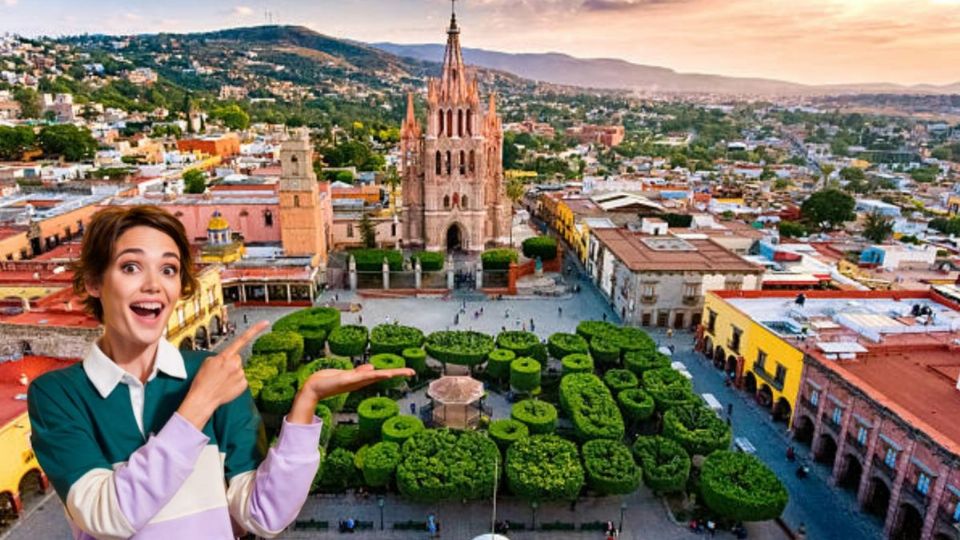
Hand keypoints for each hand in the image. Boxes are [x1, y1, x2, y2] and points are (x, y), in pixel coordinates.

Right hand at [177, 320, 269, 429]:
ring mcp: (241, 374)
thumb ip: (221, 356)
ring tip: (221, 380)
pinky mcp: (244, 384)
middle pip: (238, 358)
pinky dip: (235, 382)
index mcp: (226, 356)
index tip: (265, 323)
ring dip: (232, 373)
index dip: (255, 330)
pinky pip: (241, 379)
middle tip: (220, 372)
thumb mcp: (208, 361)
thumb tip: (228, 358)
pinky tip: (226, 386)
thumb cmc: (203, 381)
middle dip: (231, 363)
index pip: (242, 339)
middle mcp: (236, 364)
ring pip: (239, 369)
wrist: (203, 398)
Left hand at [288, 364, 414, 423]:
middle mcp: (361, 381)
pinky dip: (372, 375)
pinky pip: (362, 377)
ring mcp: (355, 381)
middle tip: (412, 372)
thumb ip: (359, 371)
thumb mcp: (346, 374)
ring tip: (402, 372)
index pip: (381, 374)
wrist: (314, 387)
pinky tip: (380, 373)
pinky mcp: (346, 379)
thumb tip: (371, 367)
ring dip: (388, 374)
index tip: (409, 371)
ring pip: (375, 376)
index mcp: (361, 379)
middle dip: (397, 373)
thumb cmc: (328, 380)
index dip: (395, 372)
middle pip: (382, 375)